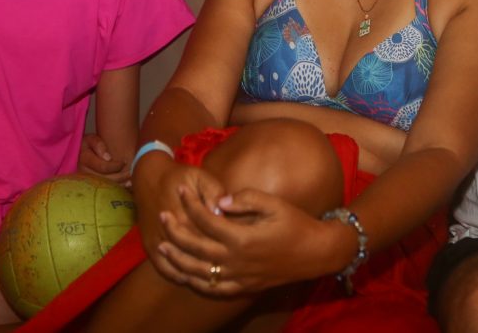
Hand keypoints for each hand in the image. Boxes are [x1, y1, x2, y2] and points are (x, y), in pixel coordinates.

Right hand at [77, 134, 129, 185]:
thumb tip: (108, 157)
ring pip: (104, 186)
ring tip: (130, 181)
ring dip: (118, 184)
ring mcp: (85, 180)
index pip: (103, 167)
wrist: (78, 153)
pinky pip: (102, 189)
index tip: (124, 162)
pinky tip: (124, 186)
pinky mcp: (88, 185)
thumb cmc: (88, 144)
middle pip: (105, 179)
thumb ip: (99, 145)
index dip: (115, 166)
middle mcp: (83, 172)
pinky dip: (114, 188)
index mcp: (84, 159)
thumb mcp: (91, 139)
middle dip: (120, 177)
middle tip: (130, 173)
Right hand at [133, 160, 227, 268]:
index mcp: (187, 216)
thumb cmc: (180, 177)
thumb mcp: (200, 177)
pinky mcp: (150, 247)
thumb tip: (222, 212)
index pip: (211, 237)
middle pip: (198, 255)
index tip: (242, 248)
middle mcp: (172, 233)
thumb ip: (214, 192)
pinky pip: (165, 270)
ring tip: (218, 276)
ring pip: (182, 267)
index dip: (228, 244)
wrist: (149, 178)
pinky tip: (194, 278)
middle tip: (235, 265)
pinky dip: (180, 277)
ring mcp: (159, 242)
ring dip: (199, 274)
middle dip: (217, 261)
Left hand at [155, 186, 338, 296]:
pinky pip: (212, 288)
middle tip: (162, 215)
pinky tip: (184, 272)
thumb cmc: (296, 223)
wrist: (315, 253)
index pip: (206, 219)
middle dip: (175, 230)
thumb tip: (220, 200)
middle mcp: (236, 260)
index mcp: (242, 237)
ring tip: (162, 245)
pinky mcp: (243, 287)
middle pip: (195, 246)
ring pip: (198, 271)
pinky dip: (194, 281)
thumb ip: (247, 198)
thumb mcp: (274, 204)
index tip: (181, 189)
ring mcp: (238, 277)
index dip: (190, 203)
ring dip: (177, 258)